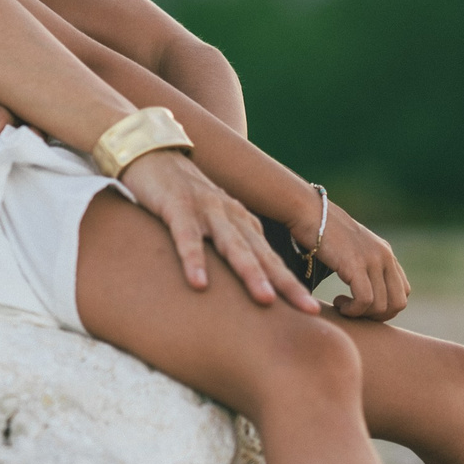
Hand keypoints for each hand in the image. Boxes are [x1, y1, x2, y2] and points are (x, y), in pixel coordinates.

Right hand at [121, 150, 317, 312]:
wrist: (151, 152)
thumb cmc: (179, 195)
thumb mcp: (207, 222)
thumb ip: (222, 247)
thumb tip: (235, 285)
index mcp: (240, 221)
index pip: (271, 258)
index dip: (292, 284)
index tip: (312, 311)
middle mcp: (230, 215)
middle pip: (262, 255)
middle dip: (287, 283)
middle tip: (309, 310)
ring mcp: (206, 209)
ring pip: (233, 245)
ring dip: (251, 272)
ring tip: (266, 300)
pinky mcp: (177, 206)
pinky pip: (187, 237)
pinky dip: (194, 260)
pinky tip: (199, 283)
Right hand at [309, 204, 410, 320]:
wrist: (309, 211)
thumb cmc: (322, 230)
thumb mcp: (351, 246)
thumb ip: (363, 262)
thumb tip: (363, 283)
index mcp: (386, 253)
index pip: (403, 291)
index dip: (386, 306)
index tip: (363, 306)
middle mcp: (384, 256)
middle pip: (398, 302)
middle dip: (378, 316)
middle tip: (355, 312)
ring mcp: (371, 260)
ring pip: (382, 304)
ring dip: (361, 314)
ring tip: (342, 306)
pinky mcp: (356, 264)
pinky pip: (365, 300)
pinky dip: (353, 310)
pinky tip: (338, 303)